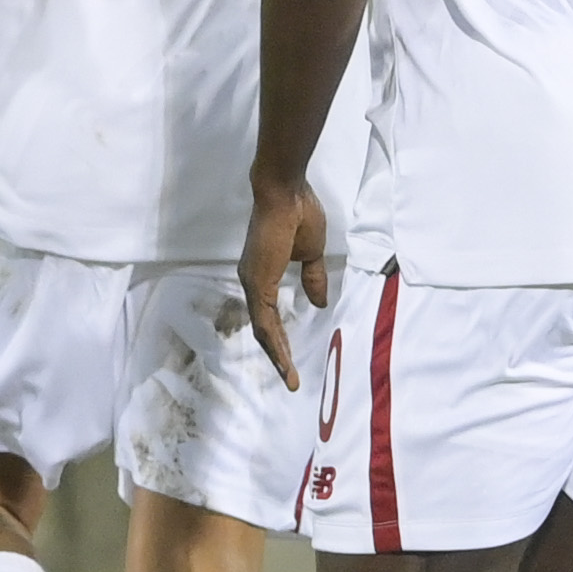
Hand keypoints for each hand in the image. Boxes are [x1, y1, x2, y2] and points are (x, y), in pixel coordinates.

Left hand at [242, 172, 332, 387]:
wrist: (286, 192)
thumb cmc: (299, 213)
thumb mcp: (310, 253)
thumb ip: (312, 279)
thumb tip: (319, 302)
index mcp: (263, 275)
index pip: (270, 316)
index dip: (281, 340)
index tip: (292, 361)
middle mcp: (253, 281)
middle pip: (264, 329)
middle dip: (278, 355)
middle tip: (290, 379)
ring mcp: (253, 282)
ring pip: (263, 330)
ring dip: (277, 355)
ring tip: (289, 377)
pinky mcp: (258, 282)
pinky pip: (265, 320)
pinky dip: (274, 342)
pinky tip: (283, 359)